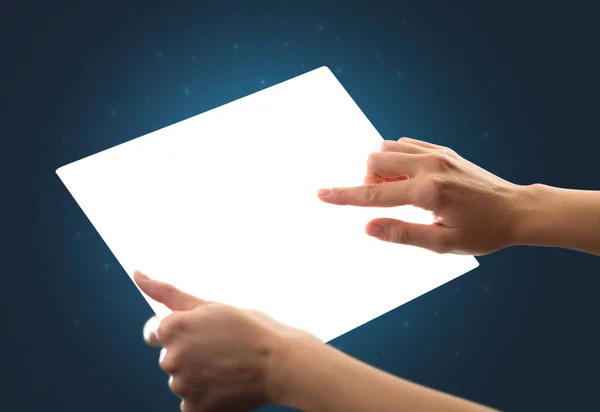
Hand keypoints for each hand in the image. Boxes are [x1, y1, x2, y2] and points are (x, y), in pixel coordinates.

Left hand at [134, 271, 317, 411]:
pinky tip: (225, 384)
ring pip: (180, 380)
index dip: (182, 331)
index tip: (204, 333)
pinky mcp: (194, 407)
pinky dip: (205, 395)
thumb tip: (138, 275)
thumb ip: (167, 293)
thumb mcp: (209, 305)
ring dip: (197, 375)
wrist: (280, 363)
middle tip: (221, 349)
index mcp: (171, 328)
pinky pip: (191, 401)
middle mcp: (170, 357)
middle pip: (169, 356)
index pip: (155, 332)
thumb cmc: (249, 329)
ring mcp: (182, 386)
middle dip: (189, 353)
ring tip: (227, 367)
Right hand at [318, 137, 524, 254]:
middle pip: (375, 161)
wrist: (516, 210)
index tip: (320, 194)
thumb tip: (368, 227)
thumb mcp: (443, 243)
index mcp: (427, 192)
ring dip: (382, 169)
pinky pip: (406, 144)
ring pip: (388, 148)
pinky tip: (409, 179)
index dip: (344, 196)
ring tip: (400, 192)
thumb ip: (402, 234)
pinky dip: (397, 159)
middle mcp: (429, 166)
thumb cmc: (482, 232)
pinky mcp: (442, 150)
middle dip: (368, 181)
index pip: (374, 195)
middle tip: (385, 203)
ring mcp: (436, 154)